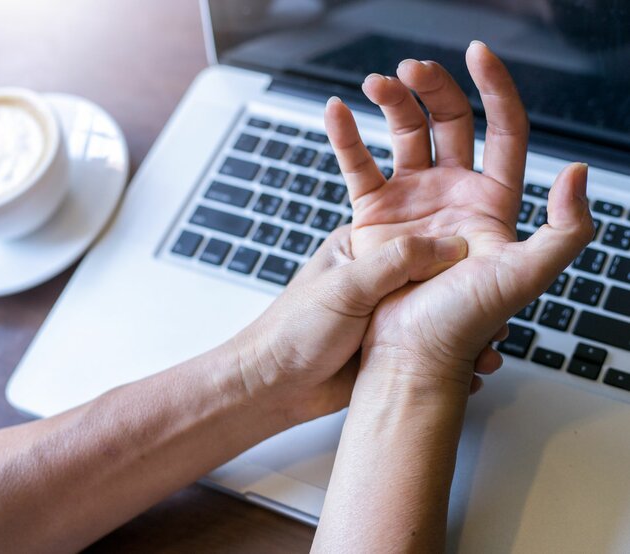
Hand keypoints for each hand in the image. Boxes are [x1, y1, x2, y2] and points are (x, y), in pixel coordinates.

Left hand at [232, 226, 474, 422]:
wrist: (275, 385)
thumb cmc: (294, 329)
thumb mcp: (346, 287)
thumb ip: (395, 262)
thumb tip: (451, 246)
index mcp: (365, 249)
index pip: (423, 239)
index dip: (457, 251)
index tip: (486, 265)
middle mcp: (381, 279)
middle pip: (440, 280)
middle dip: (468, 296)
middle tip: (497, 312)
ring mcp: (389, 315)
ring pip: (441, 317)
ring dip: (467, 332)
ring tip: (489, 348)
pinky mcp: (393, 347)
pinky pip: (433, 348)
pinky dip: (453, 359)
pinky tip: (469, 370)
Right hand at [324, 42, 593, 389]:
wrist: (408, 354)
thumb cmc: (465, 323)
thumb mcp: (528, 277)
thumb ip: (566, 229)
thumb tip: (575, 170)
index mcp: (493, 202)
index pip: (504, 129)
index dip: (496, 86)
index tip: (478, 54)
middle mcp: (454, 195)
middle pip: (450, 121)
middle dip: (433, 87)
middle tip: (413, 70)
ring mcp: (412, 201)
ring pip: (404, 134)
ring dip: (391, 101)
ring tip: (377, 84)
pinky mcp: (374, 214)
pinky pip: (359, 165)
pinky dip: (346, 136)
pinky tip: (336, 110)